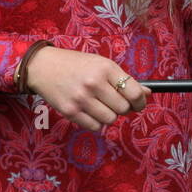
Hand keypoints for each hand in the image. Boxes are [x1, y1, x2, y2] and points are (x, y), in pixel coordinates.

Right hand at [24, 45, 149, 132]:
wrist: (44, 67)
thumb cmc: (76, 64)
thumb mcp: (102, 64)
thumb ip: (124, 79)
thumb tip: (147, 93)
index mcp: (106, 68)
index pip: (134, 92)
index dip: (140, 101)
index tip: (139, 103)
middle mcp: (94, 83)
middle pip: (123, 109)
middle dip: (124, 109)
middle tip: (117, 103)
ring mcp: (81, 99)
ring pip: (110, 120)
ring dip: (110, 116)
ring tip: (102, 106)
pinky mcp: (70, 111)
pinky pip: (94, 127)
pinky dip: (96, 123)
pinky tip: (90, 111)